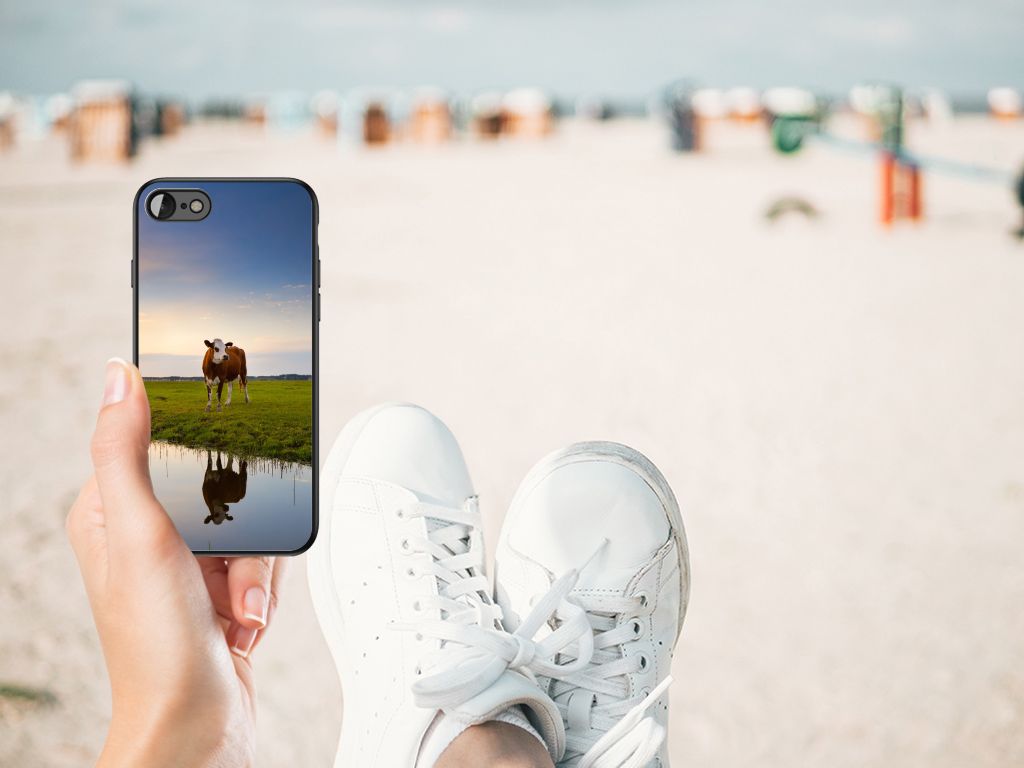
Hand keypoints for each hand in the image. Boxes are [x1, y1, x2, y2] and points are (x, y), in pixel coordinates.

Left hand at [66, 359, 285, 766]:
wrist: (197, 727)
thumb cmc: (157, 646)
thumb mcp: (139, 534)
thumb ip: (126, 451)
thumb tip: (119, 375)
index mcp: (110, 512)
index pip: (156, 444)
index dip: (194, 446)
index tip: (218, 452)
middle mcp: (146, 535)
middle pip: (219, 485)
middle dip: (242, 532)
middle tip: (227, 569)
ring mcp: (185, 565)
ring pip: (249, 525)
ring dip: (254, 571)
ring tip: (236, 608)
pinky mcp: (218, 590)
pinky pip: (261, 562)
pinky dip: (262, 592)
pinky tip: (243, 621)